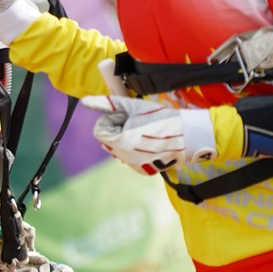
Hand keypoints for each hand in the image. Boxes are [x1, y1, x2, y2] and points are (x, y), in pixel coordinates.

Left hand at [82, 94, 216, 174]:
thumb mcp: (133, 106)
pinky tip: (149, 142)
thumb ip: (107, 104)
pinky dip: (135, 149)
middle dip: (116, 130)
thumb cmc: (160, 118)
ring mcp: (135, 166)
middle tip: (135, 122)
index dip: (112, 119)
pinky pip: (131, 158)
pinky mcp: (145, 170)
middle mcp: (124, 158)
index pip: (100, 130)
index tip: (127, 116)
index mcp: (119, 142)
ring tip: (144, 131)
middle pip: (108, 140)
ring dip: (125, 139)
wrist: (188, 135)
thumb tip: (85, 101)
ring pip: (118, 149)